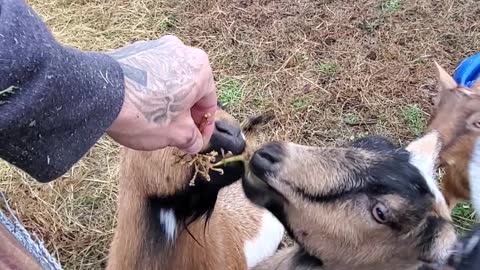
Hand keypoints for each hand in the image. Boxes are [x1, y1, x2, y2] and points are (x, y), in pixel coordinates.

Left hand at [106, 35, 216, 152]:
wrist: (99, 95)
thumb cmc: (144, 113)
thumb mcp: (176, 134)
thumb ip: (192, 139)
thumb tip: (194, 142)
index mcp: (200, 68)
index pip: (209, 103)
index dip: (204, 128)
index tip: (196, 141)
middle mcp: (181, 51)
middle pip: (190, 90)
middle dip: (185, 114)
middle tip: (178, 134)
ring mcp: (156, 47)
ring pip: (170, 81)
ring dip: (168, 102)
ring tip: (156, 123)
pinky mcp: (135, 50)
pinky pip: (151, 75)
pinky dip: (151, 92)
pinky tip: (140, 109)